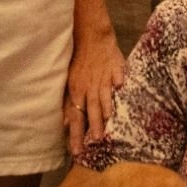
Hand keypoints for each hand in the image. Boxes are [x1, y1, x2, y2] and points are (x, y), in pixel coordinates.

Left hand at [67, 28, 127, 153]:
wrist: (91, 35)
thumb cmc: (80, 61)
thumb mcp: (70, 83)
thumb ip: (70, 104)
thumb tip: (65, 124)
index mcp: (77, 92)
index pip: (76, 117)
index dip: (75, 134)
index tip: (76, 152)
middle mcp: (89, 87)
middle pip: (91, 108)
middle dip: (94, 124)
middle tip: (97, 140)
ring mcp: (104, 77)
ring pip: (104, 93)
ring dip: (106, 105)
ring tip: (109, 118)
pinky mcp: (116, 66)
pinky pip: (117, 73)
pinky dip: (118, 79)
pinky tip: (120, 86)